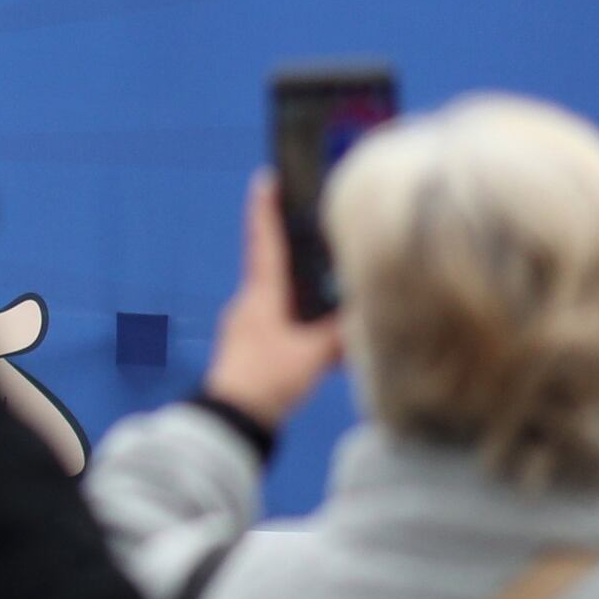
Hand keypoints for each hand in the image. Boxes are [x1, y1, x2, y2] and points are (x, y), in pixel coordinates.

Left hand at [202, 171, 342, 428]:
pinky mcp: (252, 345)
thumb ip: (339, 334)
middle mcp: (249, 303)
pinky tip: (317, 325)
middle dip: (289, 242)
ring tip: (323, 274)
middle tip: (307, 219)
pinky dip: (297, 313)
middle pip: (271, 263)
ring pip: (277, 293)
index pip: (264, 243)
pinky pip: (278, 317)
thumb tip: (365, 313)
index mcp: (260, 297)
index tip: (266, 179)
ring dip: (297, 282)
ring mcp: (247, 324)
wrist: (232, 419)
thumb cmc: (266, 381)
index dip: (266, 211)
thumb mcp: (311, 356)